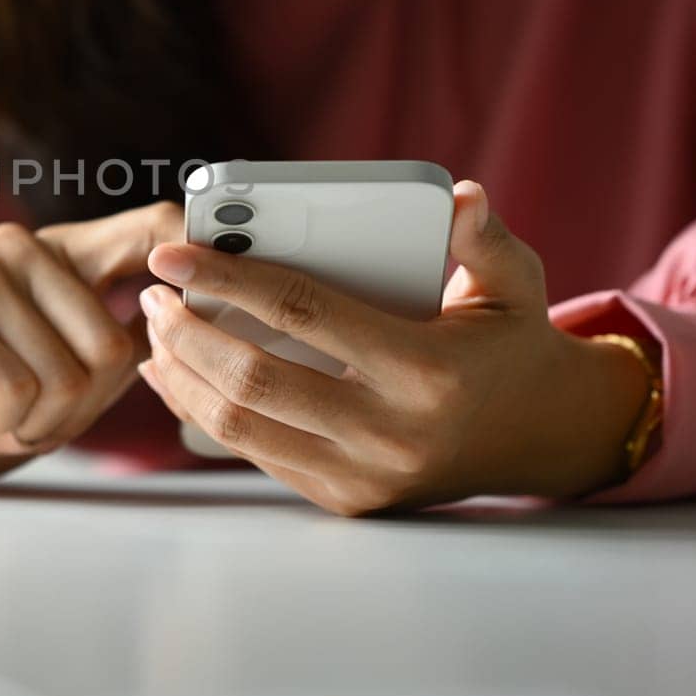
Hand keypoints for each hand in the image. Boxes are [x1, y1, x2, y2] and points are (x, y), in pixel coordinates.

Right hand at [0, 200, 182, 488]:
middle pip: (113, 345)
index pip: (152, 228)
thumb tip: (199, 311)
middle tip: (30, 406)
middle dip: (81, 408)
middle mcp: (19, 246)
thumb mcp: (81, 371)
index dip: (197, 250)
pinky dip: (1, 423)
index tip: (226, 278)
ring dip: (35, 422)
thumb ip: (135, 337)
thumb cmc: (0, 404)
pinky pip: (14, 389)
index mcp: (65, 253)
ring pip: (64, 376)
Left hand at [137, 181, 652, 515]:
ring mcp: (365, 475)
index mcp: (425, 371)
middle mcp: (391, 432)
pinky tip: (179, 376)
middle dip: (186, 332)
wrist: (542, 436)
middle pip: (254, 379)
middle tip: (153, 294)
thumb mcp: (516, 284)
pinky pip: (257, 454)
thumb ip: (482, 239)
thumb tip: (460, 197)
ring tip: (157, 331)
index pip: (302, 312)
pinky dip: (204, 414)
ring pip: (241, 426)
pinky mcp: (346, 498)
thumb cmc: (513, 344)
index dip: (227, 278)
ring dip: (183, 376)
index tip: (172, 254)